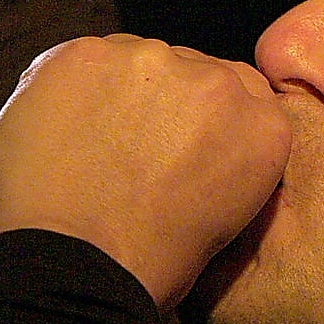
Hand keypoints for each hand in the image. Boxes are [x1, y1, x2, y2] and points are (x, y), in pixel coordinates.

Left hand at [0, 35, 291, 310]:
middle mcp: (217, 83)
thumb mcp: (223, 222)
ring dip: (118, 93)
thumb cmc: (148, 267)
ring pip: (136, 61)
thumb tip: (191, 144)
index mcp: (263, 129)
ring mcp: (151, 61)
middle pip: (191, 70)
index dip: (206, 117)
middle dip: (164, 104)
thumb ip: (223, 161)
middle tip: (130, 152)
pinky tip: (60, 136)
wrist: (77, 268)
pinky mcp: (88, 54)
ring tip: (90, 149)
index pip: (244, 92)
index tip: (181, 141)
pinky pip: (81, 62)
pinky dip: (69, 91)